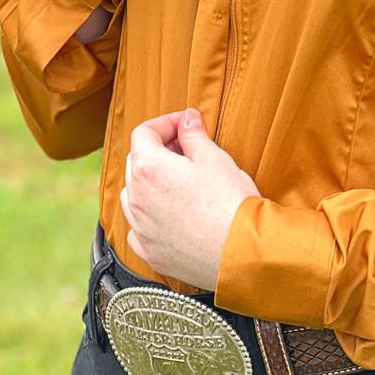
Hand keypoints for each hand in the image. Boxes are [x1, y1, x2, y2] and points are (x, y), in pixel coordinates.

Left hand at [119, 108, 262, 290]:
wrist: (241, 253)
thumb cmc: (230, 203)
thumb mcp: (215, 158)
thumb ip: (194, 135)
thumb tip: (187, 120)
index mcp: (149, 169)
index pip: (143, 133)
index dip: (166, 122)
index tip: (186, 124)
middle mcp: (137, 199)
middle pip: (136, 162)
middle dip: (159, 150)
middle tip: (188, 149)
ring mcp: (141, 229)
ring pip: (134, 196)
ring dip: (150, 183)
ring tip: (180, 182)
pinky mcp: (150, 252)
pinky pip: (139, 228)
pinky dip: (150, 216)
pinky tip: (171, 214)